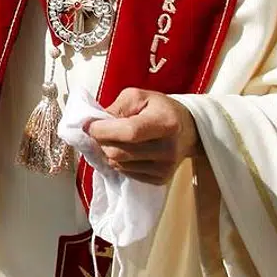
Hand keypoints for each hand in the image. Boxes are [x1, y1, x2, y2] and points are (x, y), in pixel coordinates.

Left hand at [84, 88, 199, 184]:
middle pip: (119, 152)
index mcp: (166, 123)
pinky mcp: (160, 179)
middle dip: (101, 141)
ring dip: (108, 152)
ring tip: (114, 140)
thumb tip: (93, 125)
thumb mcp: (138, 97)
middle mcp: (168, 149)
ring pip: (118, 165)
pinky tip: (126, 150)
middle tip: (99, 132)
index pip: (129, 132)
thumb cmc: (160, 109)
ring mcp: (165, 168)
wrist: (187, 130)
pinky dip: (118, 162)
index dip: (104, 130)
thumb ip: (116, 108)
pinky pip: (125, 173)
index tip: (89, 125)